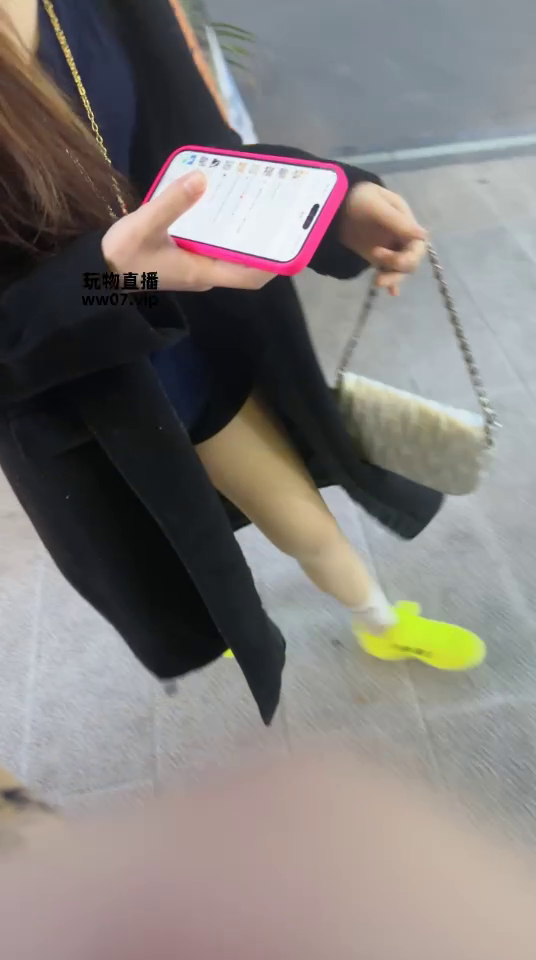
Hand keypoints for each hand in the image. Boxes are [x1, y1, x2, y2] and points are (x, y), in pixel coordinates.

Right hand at [101, 171, 274, 292]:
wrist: (96, 273)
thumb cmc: (121, 255)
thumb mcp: (144, 225)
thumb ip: (173, 202)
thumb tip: (203, 179)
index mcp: (201, 272)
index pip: (249, 276)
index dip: (273, 263)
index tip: (290, 241)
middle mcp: (204, 274)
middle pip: (244, 263)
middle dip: (261, 241)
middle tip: (276, 210)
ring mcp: (195, 268)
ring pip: (229, 253)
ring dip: (242, 234)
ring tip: (256, 202)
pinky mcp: (185, 259)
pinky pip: (213, 246)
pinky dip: (223, 230)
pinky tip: (224, 205)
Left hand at [339, 182, 426, 295]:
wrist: (337, 203)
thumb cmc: (360, 199)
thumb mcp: (378, 207)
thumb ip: (399, 222)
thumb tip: (424, 236)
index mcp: (406, 222)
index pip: (418, 245)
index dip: (410, 256)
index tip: (393, 259)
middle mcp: (401, 237)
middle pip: (410, 260)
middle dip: (398, 267)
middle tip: (377, 260)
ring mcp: (390, 247)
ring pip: (399, 268)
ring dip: (393, 277)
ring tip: (377, 282)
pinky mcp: (377, 256)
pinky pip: (387, 270)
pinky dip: (390, 282)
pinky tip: (392, 292)